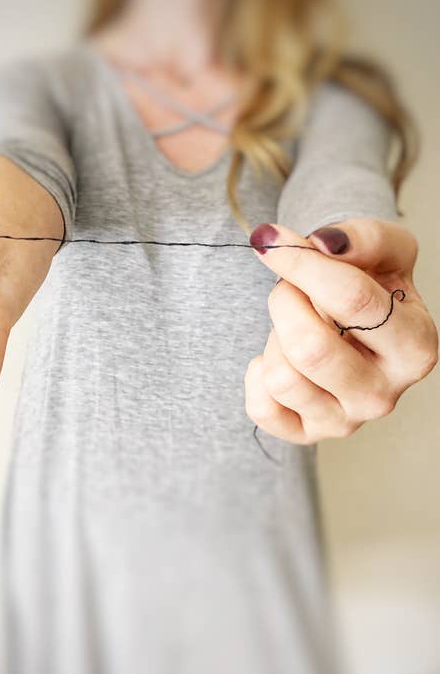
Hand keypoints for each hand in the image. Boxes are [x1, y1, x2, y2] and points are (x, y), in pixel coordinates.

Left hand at [244, 218, 437, 444]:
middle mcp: (384, 395)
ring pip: (282, 379)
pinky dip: (257, 373)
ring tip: (294, 325)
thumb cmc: (371, 279)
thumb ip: (363, 238)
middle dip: (285, 302)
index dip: (302, 264)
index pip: (352, 301)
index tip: (271, 241)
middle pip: (310, 348)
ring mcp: (346, 422)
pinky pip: (261, 408)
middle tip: (290, 288)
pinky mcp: (307, 434)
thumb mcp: (384, 247)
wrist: (352, 317)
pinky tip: (279, 357)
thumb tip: (321, 244)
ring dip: (274, 338)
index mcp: (415, 348)